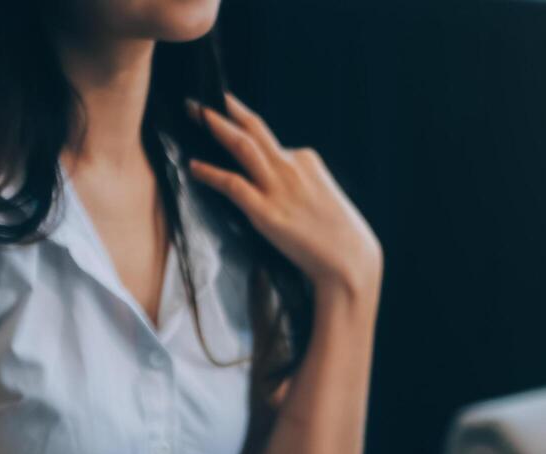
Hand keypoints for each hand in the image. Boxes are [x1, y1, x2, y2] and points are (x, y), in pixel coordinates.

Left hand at [188, 94, 381, 300]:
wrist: (351, 260)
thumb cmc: (340, 235)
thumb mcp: (323, 198)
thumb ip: (300, 186)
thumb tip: (279, 191)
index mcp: (307, 160)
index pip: (271, 141)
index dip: (245, 127)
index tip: (227, 113)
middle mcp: (291, 166)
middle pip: (254, 128)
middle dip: (224, 110)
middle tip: (200, 101)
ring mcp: (278, 188)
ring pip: (242, 146)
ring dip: (216, 126)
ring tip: (195, 113)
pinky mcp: (267, 212)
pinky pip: (232, 184)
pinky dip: (210, 173)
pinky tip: (194, 167)